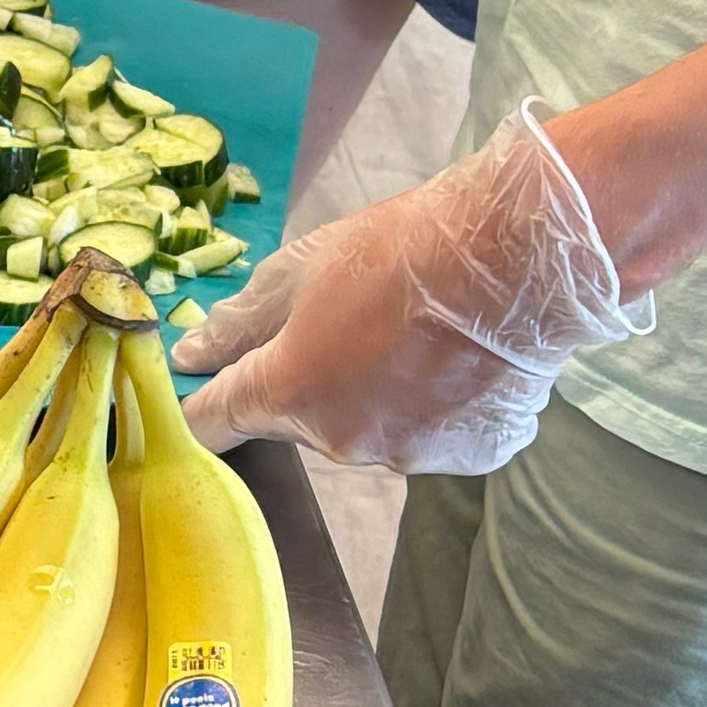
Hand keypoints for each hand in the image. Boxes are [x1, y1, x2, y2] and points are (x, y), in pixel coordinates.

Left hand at [177, 97, 646, 475]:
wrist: (518, 259)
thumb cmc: (402, 249)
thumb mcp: (301, 267)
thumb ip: (238, 322)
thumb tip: (189, 357)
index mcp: (288, 392)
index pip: (215, 422)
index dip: (199, 408)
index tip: (197, 395)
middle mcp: (341, 441)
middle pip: (301, 421)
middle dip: (311, 380)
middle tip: (352, 322)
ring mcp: (409, 455)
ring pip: (371, 429)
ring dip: (377, 396)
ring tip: (416, 337)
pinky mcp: (469, 457)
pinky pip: (435, 436)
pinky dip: (438, 408)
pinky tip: (459, 362)